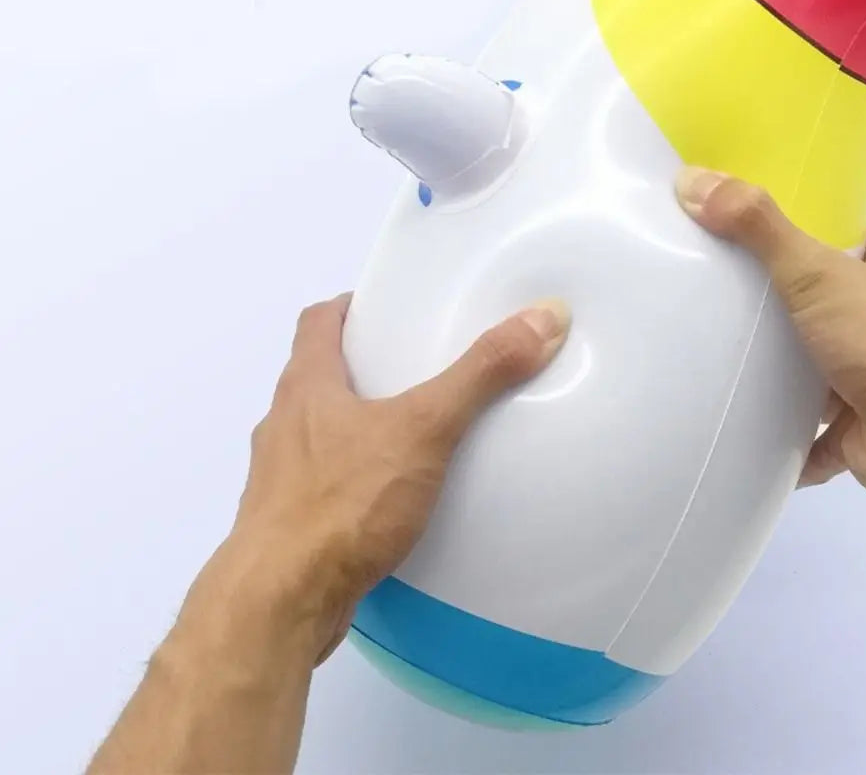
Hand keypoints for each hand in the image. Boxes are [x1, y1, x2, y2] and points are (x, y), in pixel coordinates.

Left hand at [86, 294, 569, 774]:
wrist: (279, 602)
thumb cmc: (343, 502)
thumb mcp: (423, 428)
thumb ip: (480, 374)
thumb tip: (543, 314)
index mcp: (306, 386)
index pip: (318, 322)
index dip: (350, 307)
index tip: (388, 309)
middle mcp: (283, 424)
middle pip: (317, 376)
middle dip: (363, 368)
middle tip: (418, 370)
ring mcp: (278, 478)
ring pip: (318, 435)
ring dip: (356, 428)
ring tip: (413, 436)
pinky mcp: (285, 526)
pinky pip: (323, 487)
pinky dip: (353, 482)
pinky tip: (391, 503)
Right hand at [675, 166, 865, 563]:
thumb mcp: (815, 270)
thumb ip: (758, 228)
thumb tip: (694, 181)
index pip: (863, 244)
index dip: (824, 236)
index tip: (770, 235)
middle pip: (836, 306)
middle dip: (791, 308)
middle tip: (729, 298)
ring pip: (822, 372)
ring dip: (784, 376)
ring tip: (721, 361)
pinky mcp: (859, 432)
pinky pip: (812, 437)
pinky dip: (783, 441)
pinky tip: (740, 430)